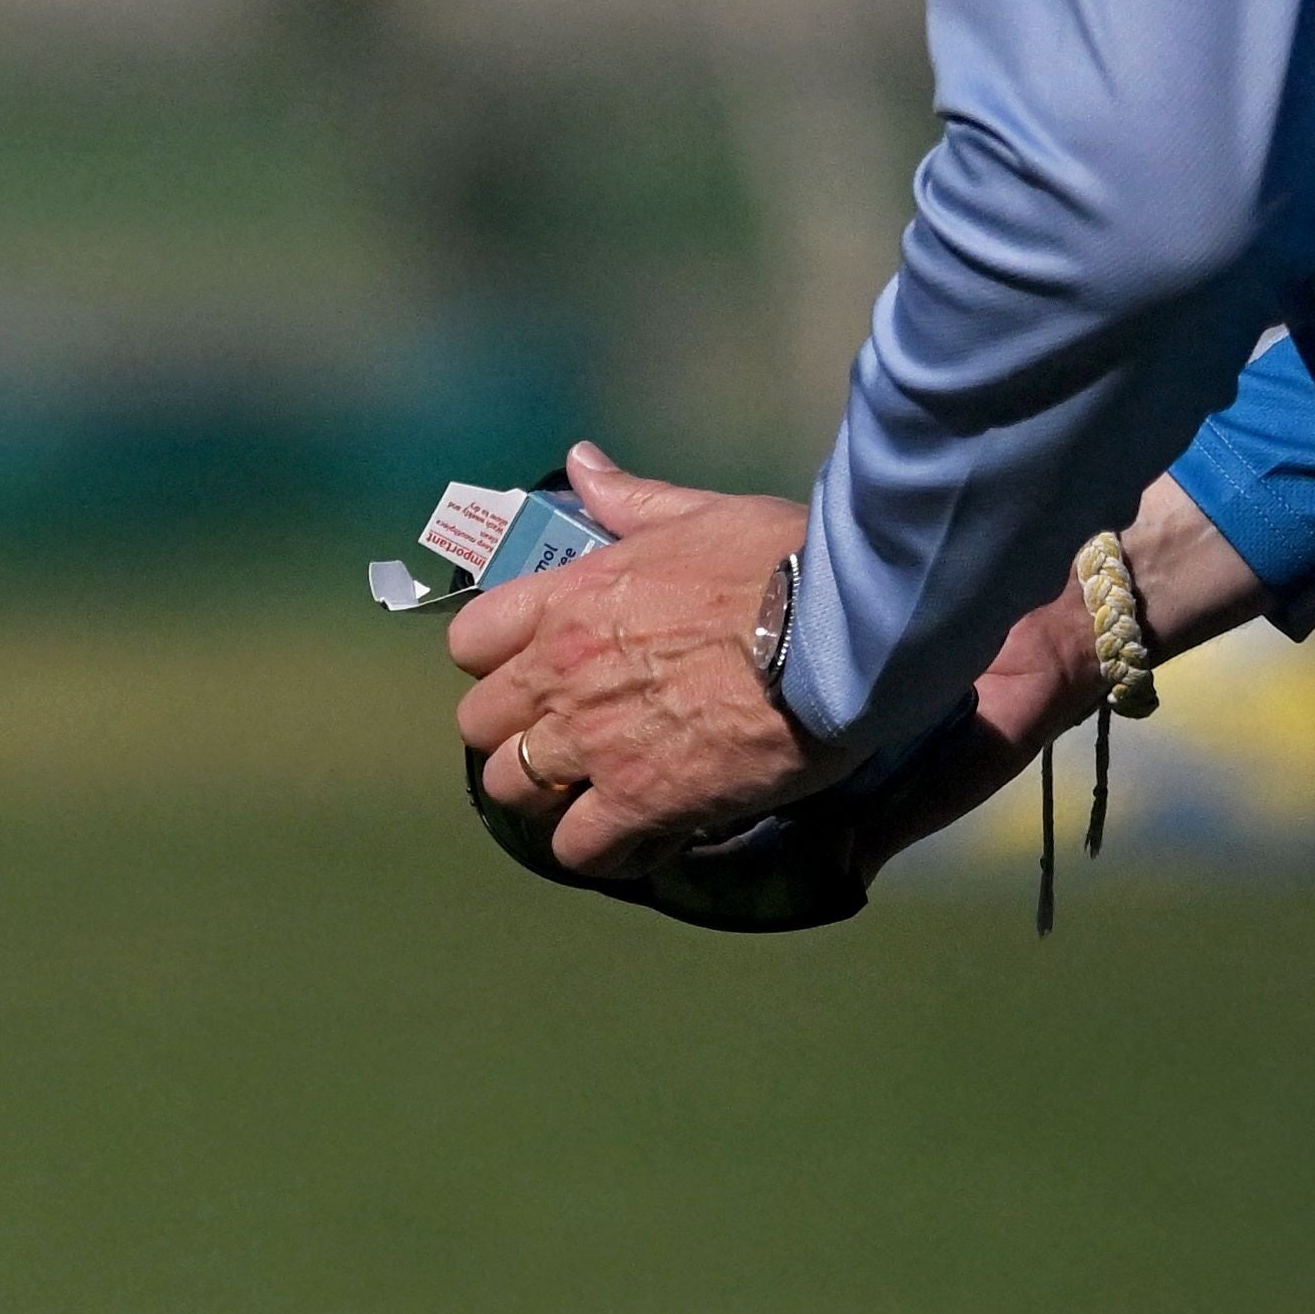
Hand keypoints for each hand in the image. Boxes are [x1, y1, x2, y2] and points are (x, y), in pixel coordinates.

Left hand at [447, 445, 836, 874]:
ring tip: (595, 792)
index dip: (494, 662)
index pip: (470, 640)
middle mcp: (560, 672)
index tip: (533, 671)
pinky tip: (640, 840)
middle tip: (565, 737)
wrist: (844, 632)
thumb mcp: (700, 514)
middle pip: (479, 724)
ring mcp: (592, 741)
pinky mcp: (638, 800)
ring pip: (511, 790)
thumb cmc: (782, 562)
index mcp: (567, 599)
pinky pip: (580, 850)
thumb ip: (630, 500)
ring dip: (547, 795)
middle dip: (514, 733)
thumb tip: (581, 462)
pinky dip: (603, 851)